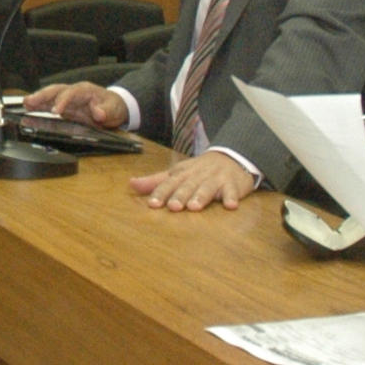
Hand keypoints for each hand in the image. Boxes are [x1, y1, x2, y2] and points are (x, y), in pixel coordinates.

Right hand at [27, 82, 128, 128]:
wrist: (114, 107)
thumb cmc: (113, 106)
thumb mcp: (114, 109)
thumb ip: (107, 111)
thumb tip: (99, 113)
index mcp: (85, 90)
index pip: (71, 93)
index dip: (62, 101)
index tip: (56, 111)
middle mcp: (73, 92)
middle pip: (56, 90)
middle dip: (42, 95)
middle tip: (29, 101)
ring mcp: (68, 99)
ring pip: (50, 96)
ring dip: (37, 99)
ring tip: (25, 104)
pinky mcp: (64, 107)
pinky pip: (50, 105)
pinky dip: (39, 106)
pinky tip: (29, 109)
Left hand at [128, 150, 261, 211]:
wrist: (231, 157)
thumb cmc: (199, 170)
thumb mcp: (177, 173)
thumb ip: (155, 181)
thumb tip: (131, 184)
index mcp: (182, 173)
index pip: (170, 182)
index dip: (161, 193)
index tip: (153, 204)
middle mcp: (198, 175)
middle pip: (188, 185)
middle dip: (180, 195)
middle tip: (174, 207)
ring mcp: (216, 178)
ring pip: (208, 188)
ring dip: (201, 197)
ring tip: (195, 207)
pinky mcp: (233, 184)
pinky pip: (233, 190)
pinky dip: (232, 197)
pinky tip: (230, 205)